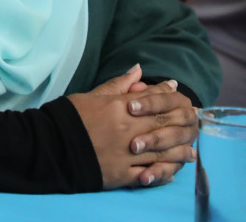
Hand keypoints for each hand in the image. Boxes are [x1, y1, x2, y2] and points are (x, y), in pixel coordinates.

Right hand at [68, 65, 197, 189]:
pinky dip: (161, 174)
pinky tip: (172, 173)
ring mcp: (125, 154)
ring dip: (179, 151)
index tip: (178, 91)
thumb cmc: (69, 117)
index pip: (151, 99)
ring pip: (161, 152)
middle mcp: (127, 130)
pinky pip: (147, 175)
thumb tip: (138, 69)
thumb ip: (118, 84)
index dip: (166, 94)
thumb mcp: (93, 95)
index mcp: (120, 108)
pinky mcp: (120, 174)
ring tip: (191, 152)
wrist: (50, 145)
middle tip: (194, 120)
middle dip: (181, 122)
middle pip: (162, 125)